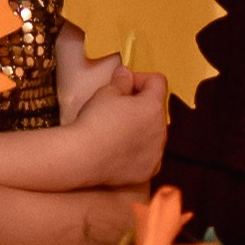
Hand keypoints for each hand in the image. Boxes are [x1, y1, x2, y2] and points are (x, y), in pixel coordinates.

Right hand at [63, 61, 168, 181]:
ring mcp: (156, 153)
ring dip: (140, 128)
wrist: (82, 158)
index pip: (158, 82)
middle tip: (117, 106)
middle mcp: (161, 130)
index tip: (125, 84)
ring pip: (153, 133)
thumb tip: (125, 74)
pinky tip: (119, 149)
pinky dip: (138, 151)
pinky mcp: (148, 170)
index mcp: (153, 106)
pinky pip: (149, 155)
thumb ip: (121, 81)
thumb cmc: (94, 123)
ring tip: (116, 130)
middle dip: (140, 104)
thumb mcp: (106, 93)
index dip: (140, 78)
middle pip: (156, 109)